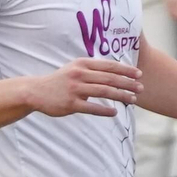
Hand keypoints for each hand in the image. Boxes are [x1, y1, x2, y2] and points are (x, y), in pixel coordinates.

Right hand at [25, 58, 142, 117]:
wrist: (36, 91)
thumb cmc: (61, 80)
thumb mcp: (76, 68)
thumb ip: (94, 69)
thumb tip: (117, 71)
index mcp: (82, 64)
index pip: (109, 66)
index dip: (126, 70)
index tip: (139, 74)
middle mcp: (79, 74)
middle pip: (109, 79)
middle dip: (128, 83)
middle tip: (141, 88)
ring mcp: (74, 89)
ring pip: (104, 92)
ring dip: (121, 96)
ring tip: (133, 99)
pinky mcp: (70, 104)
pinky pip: (91, 108)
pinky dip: (105, 110)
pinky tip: (115, 112)